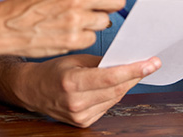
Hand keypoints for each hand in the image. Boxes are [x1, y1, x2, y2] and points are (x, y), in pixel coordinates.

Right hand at [0, 0, 124, 66]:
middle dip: (109, 6)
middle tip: (95, 9)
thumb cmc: (31, 3)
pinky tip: (68, 33)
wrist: (6, 24)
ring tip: (75, 21)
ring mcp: (77, 18)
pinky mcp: (74, 38)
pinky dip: (83, 37)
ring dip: (94, 23)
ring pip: (106, 21)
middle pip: (118, 0)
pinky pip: (93, 38)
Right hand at [17, 54, 160, 127]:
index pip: (110, 77)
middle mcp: (75, 102)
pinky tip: (114, 86)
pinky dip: (113, 95)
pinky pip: (106, 106)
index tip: (151, 63)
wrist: (32, 90)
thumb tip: (125, 60)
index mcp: (71, 82)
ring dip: (126, 85)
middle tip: (149, 64)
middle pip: (116, 89)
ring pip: (114, 99)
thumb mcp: (74, 59)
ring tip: (133, 72)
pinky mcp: (82, 122)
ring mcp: (79, 115)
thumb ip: (99, 62)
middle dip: (135, 76)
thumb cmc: (52, 71)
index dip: (134, 70)